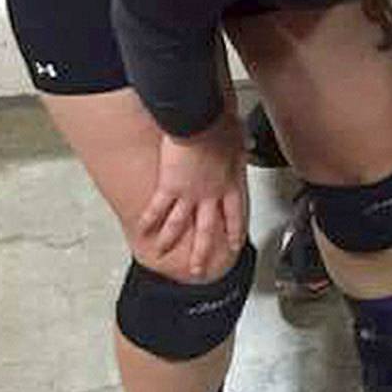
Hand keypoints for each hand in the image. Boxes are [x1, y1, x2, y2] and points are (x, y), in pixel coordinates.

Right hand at [138, 115, 246, 279]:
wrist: (201, 121)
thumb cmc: (221, 123)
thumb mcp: (239, 137)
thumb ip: (242, 147)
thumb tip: (248, 145)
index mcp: (230, 182)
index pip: (235, 213)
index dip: (234, 230)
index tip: (234, 245)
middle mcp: (211, 194)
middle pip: (208, 230)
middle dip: (203, 252)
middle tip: (199, 270)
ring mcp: (190, 194)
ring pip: (180, 226)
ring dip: (171, 242)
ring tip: (164, 254)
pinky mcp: (169, 188)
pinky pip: (157, 210)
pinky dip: (148, 222)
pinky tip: (143, 233)